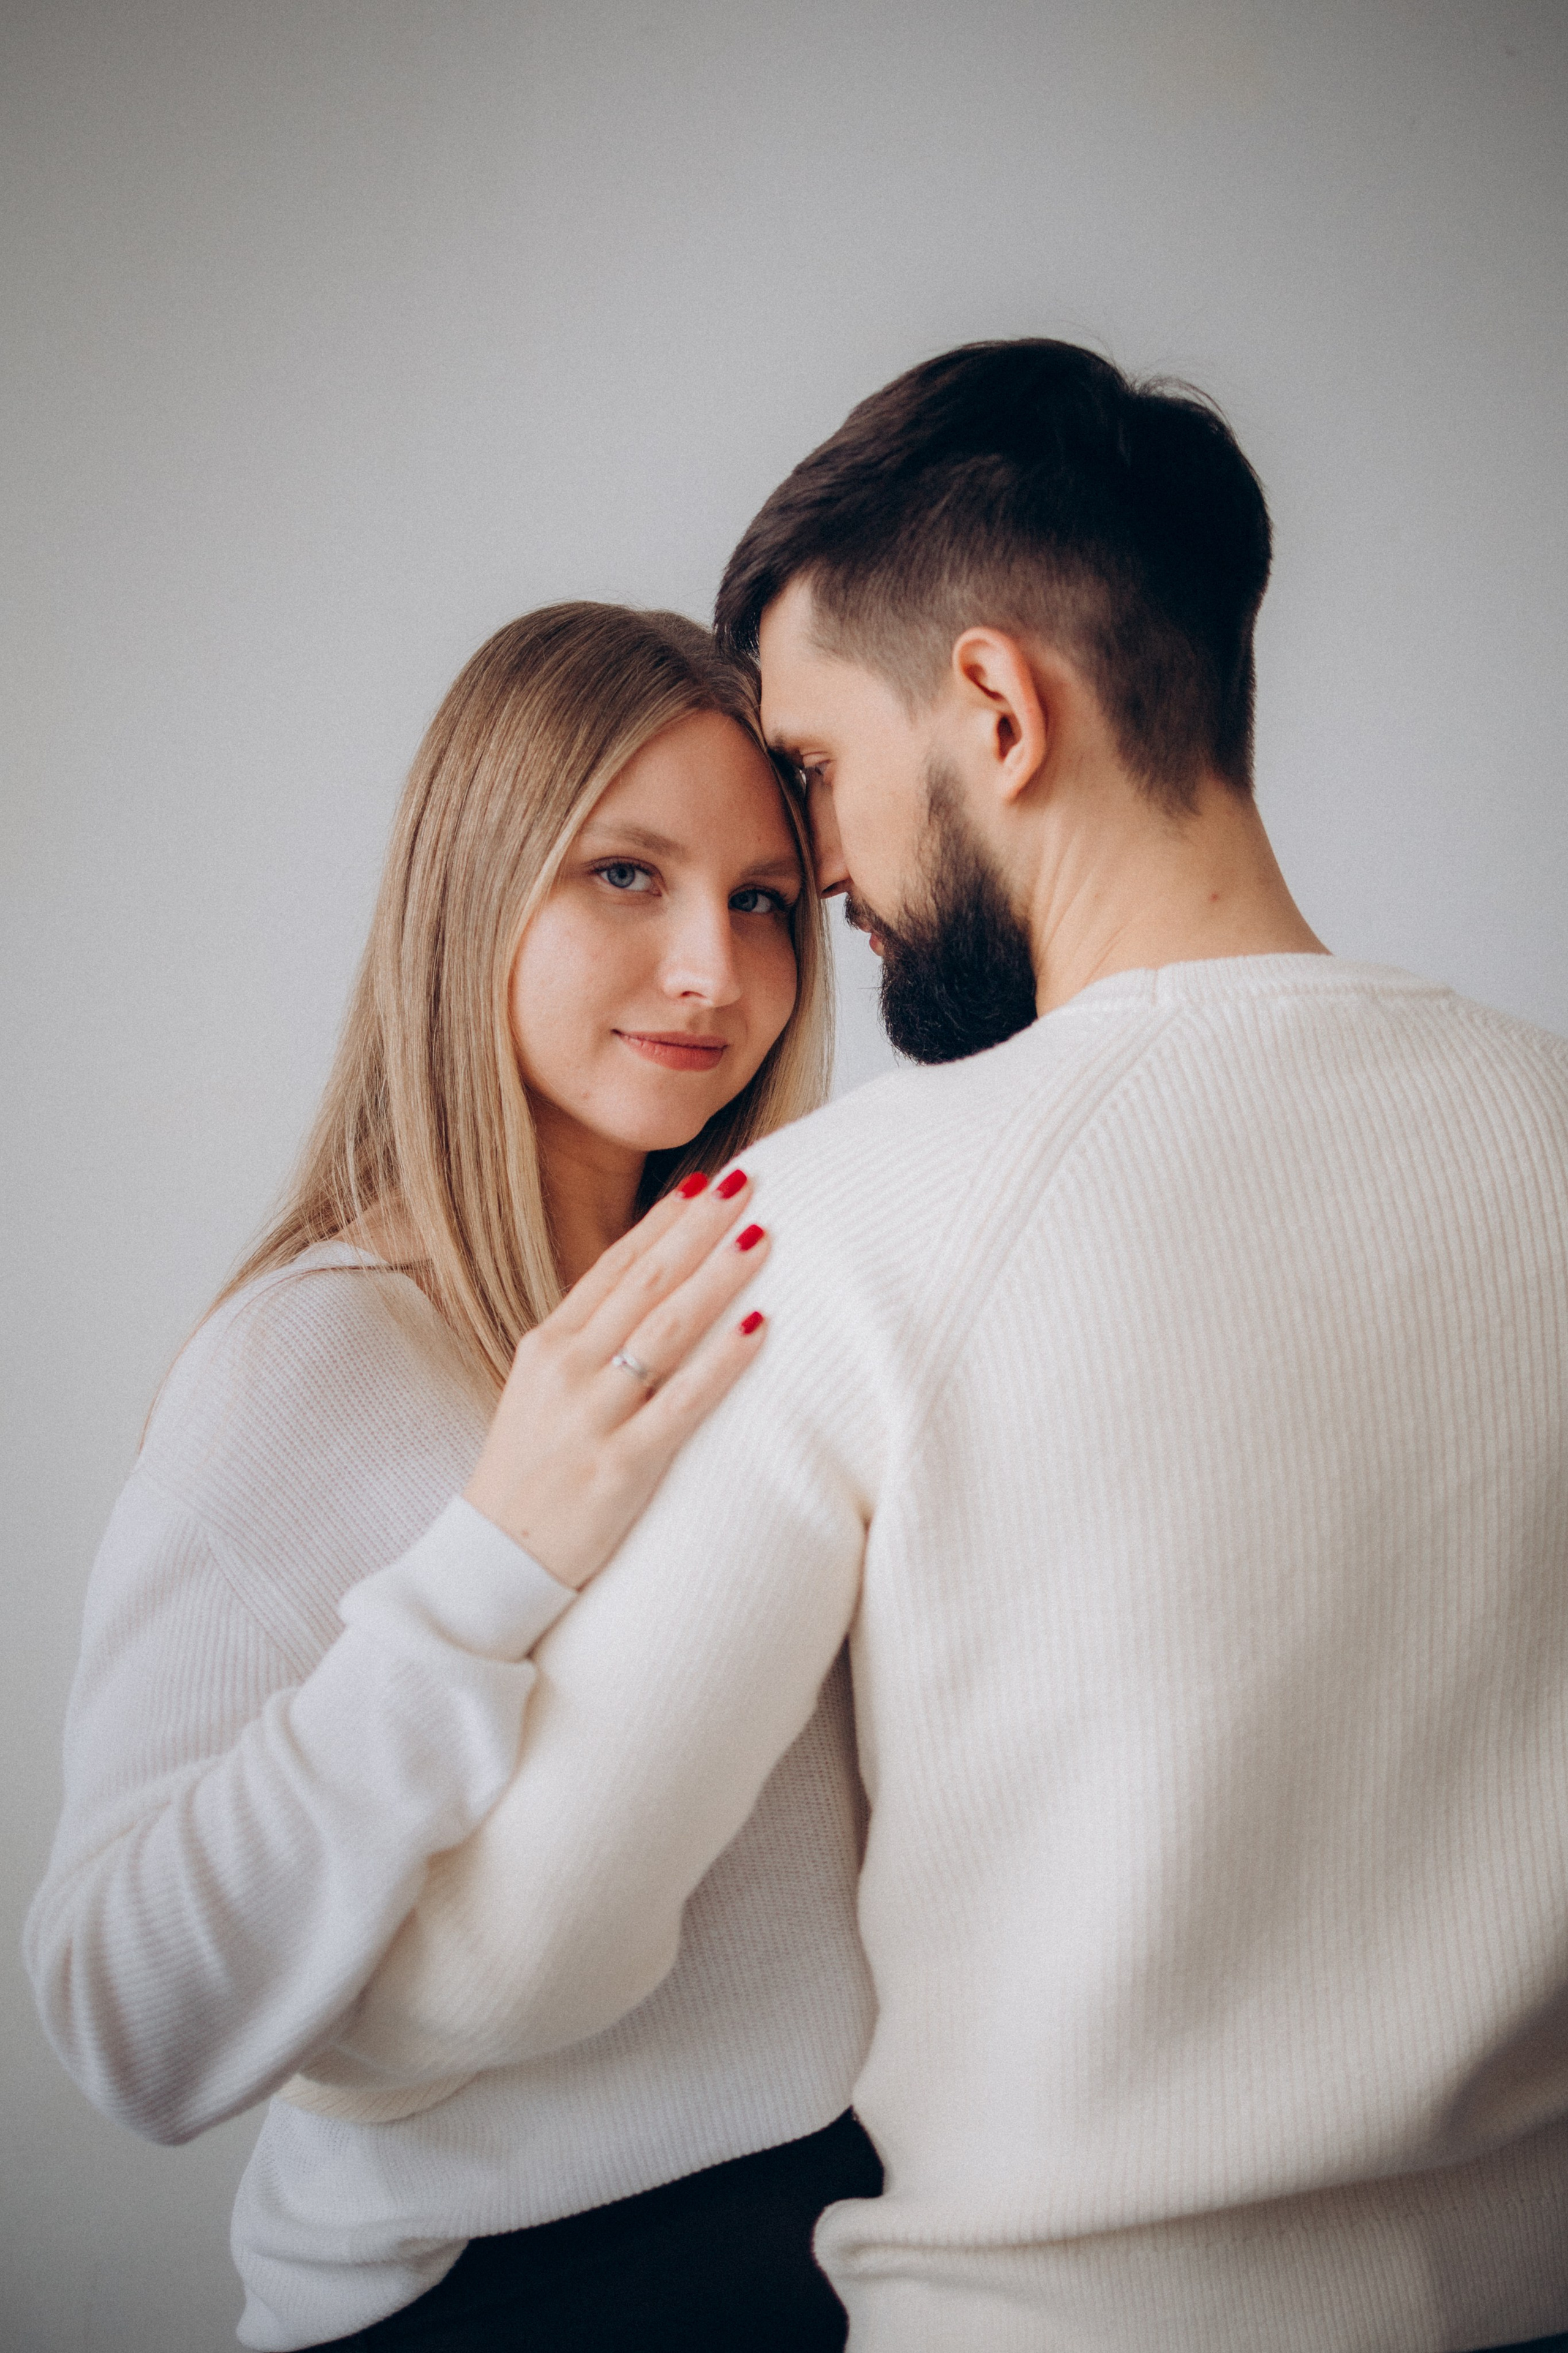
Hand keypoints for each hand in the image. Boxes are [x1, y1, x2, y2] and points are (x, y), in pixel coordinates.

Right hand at [463, 1171, 768, 1591]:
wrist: (493, 1559)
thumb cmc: (529, 1472)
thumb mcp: (541, 1392)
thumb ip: (588, 1344)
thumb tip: (650, 1296)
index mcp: (546, 1345)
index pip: (613, 1267)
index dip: (662, 1222)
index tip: (702, 1183)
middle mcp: (568, 1369)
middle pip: (646, 1282)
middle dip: (699, 1228)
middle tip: (746, 1182)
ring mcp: (593, 1415)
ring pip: (668, 1329)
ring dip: (718, 1277)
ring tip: (762, 1237)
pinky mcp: (621, 1465)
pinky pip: (683, 1402)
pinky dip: (723, 1361)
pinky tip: (760, 1326)